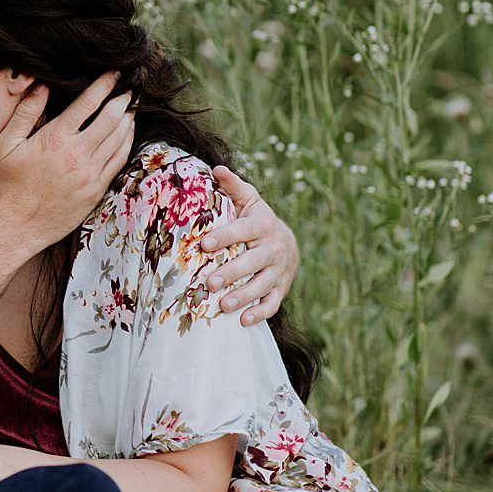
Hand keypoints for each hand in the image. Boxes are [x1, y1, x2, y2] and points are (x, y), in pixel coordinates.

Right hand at [0, 73, 134, 252]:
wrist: (12, 229)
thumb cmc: (4, 186)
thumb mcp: (5, 145)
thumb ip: (26, 113)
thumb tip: (41, 85)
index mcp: (54, 139)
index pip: (88, 103)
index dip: (105, 84)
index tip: (115, 73)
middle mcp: (77, 155)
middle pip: (111, 119)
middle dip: (123, 99)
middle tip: (131, 87)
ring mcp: (89, 175)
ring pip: (120, 140)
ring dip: (129, 120)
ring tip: (132, 106)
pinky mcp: (95, 192)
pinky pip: (118, 162)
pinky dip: (127, 144)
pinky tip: (127, 135)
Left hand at [198, 165, 299, 325]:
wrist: (288, 243)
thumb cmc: (256, 220)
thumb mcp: (248, 200)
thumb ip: (232, 187)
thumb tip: (216, 169)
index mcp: (262, 225)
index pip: (243, 230)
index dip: (225, 236)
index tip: (204, 243)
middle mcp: (273, 249)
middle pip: (253, 262)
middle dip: (232, 272)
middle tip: (210, 282)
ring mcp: (279, 271)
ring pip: (262, 285)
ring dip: (243, 296)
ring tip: (223, 306)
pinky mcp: (281, 289)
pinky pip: (272, 303)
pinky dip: (259, 313)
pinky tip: (242, 322)